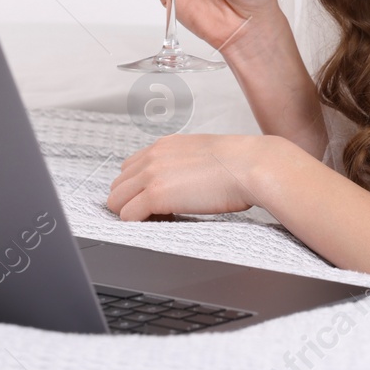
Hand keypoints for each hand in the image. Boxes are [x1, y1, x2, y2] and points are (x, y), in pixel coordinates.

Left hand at [105, 133, 278, 219]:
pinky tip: (163, 222)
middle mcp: (153, 156)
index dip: (139, 188)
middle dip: (132, 202)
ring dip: (134, 214)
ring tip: (161, 218)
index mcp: (164, 146)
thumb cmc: (239, 164)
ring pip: (116, 202)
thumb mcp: (203, 153)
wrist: (252, 166)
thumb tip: (182, 181)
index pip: (129, 168)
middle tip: (157, 213)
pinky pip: (127, 216)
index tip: (156, 200)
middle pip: (118, 186)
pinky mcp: (156, 195)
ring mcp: (151, 175)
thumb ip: (183, 163)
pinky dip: (139, 224)